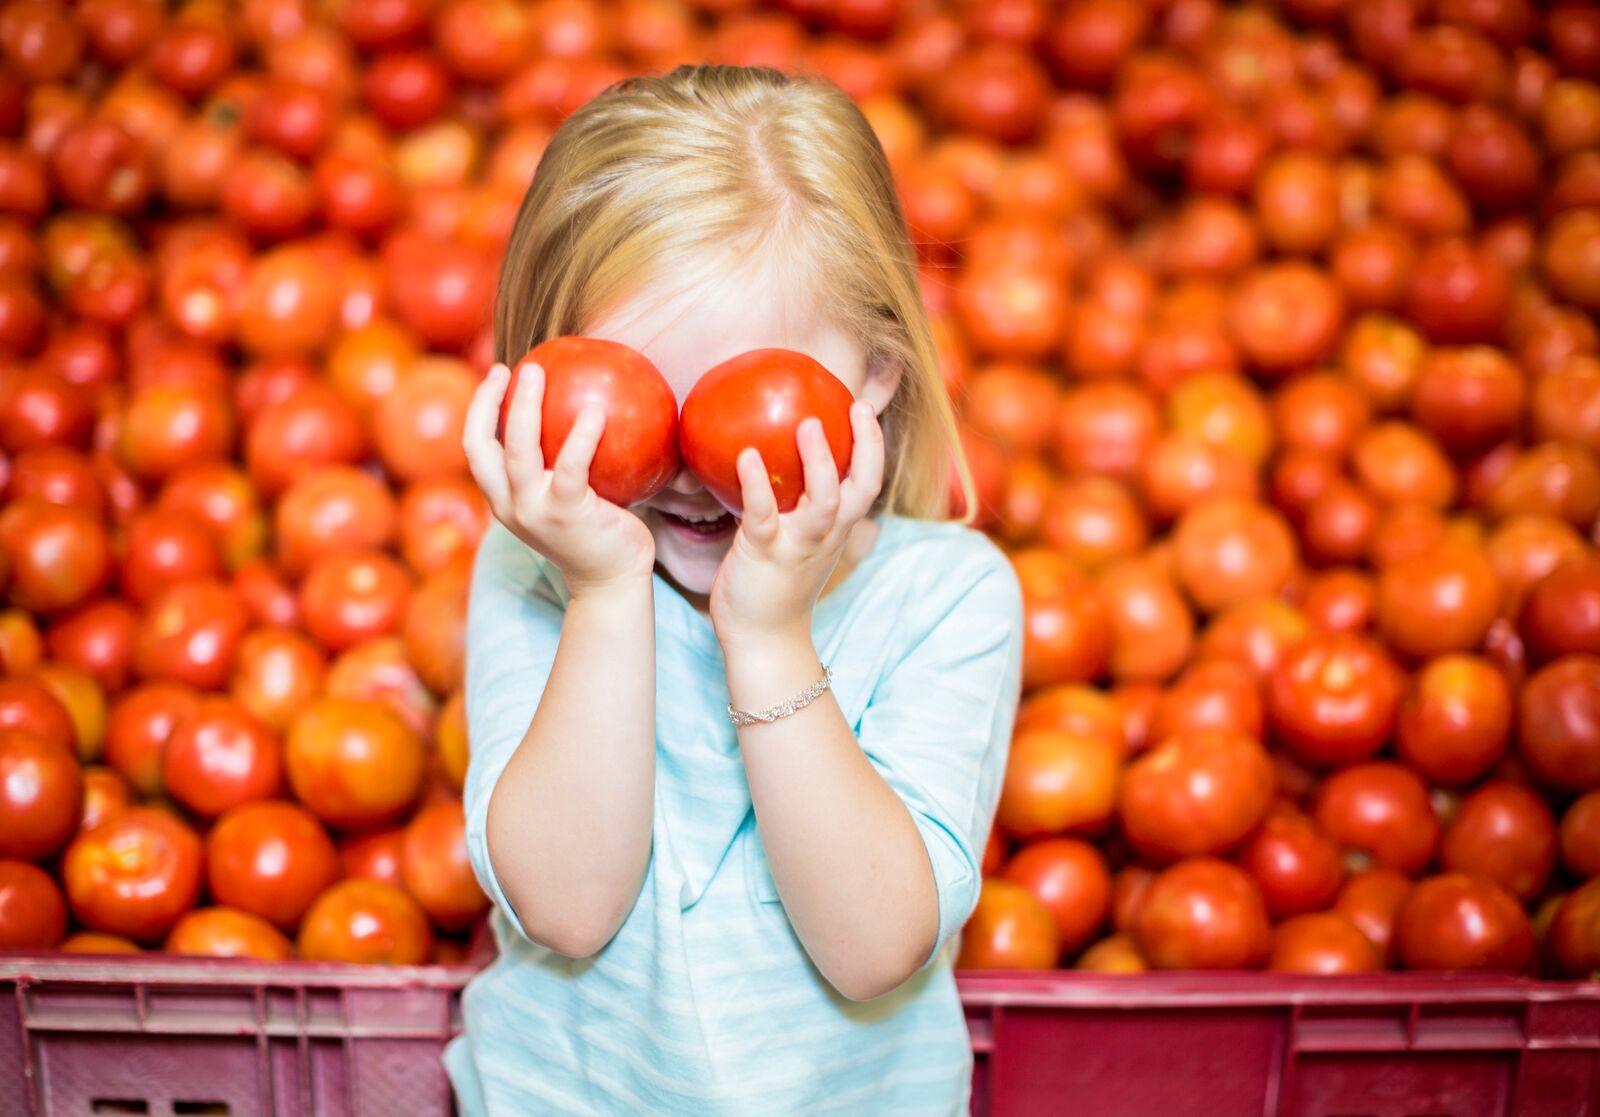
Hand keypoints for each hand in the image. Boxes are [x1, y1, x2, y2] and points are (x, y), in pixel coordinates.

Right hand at [462, 362, 655, 595]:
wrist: (612, 582)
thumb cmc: (598, 533)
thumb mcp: (567, 499)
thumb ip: (561, 465)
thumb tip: (582, 405)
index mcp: (503, 501)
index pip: (476, 449)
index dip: (479, 409)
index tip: (499, 374)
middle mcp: (509, 507)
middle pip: (481, 446)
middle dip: (488, 401)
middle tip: (514, 367)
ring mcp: (534, 512)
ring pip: (517, 451)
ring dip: (525, 407)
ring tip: (538, 373)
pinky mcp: (566, 515)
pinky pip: (571, 467)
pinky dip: (581, 436)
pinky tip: (596, 411)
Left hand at [709, 401, 884, 648]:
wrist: (763, 641)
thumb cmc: (776, 584)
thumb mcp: (798, 541)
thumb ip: (796, 505)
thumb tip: (770, 456)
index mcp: (835, 529)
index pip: (867, 483)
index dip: (872, 445)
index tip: (862, 407)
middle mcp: (824, 535)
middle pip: (860, 489)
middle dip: (866, 447)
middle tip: (855, 406)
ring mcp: (797, 546)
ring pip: (823, 503)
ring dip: (819, 463)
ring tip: (807, 424)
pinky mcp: (763, 554)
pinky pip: (763, 516)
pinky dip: (756, 485)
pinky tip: (745, 456)